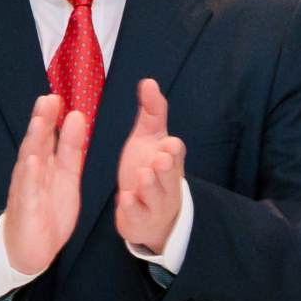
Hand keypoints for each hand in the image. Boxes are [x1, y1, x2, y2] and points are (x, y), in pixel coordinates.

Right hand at [0, 89, 91, 281]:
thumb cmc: (47, 211)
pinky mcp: (26, 207)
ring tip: (41, 120)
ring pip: (30, 160)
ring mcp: (27, 188)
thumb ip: (70, 149)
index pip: (50, 138)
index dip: (53, 119)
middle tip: (49, 98)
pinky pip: (28, 189)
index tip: (57, 96)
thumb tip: (76, 116)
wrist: (29, 249)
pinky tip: (33, 160)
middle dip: (42, 121)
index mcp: (46, 165)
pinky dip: (30, 174)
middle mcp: (33, 172)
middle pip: (37, 143)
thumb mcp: (66, 176)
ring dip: (34, 140)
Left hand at [107, 77, 189, 262]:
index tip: (167, 143)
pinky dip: (132, 208)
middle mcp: (166, 183)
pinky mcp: (139, 220)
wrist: (150, 213)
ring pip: (155, 196)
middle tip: (159, 159)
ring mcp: (154, 204)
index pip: (175, 153)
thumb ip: (152, 112)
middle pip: (170, 176)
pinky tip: (125, 199)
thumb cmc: (149, 169)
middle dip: (166, 169)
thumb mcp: (149, 139)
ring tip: (143, 176)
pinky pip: (137, 215)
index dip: (172, 149)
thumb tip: (148, 81)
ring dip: (150, 186)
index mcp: (168, 161)